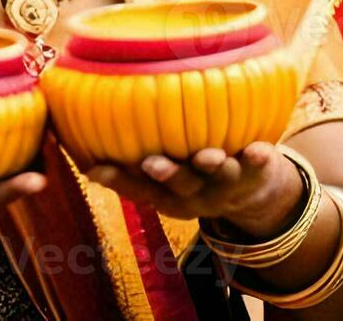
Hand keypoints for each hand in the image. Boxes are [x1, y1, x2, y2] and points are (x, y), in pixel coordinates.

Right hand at [86, 143, 303, 238]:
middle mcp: (197, 193)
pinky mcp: (256, 171)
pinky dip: (259, 158)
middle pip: (180, 186)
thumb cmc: (196, 173)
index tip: (97, 170)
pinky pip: (259, 165)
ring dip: (211, 167)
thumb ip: (134, 165)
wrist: (256, 195)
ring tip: (208, 156)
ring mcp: (227, 184)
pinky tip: (259, 148)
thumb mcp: (164, 180)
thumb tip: (83, 146)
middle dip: (167, 175)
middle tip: (152, 163)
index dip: (120, 182)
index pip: (141, 190)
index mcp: (170, 196)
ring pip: (218, 176)